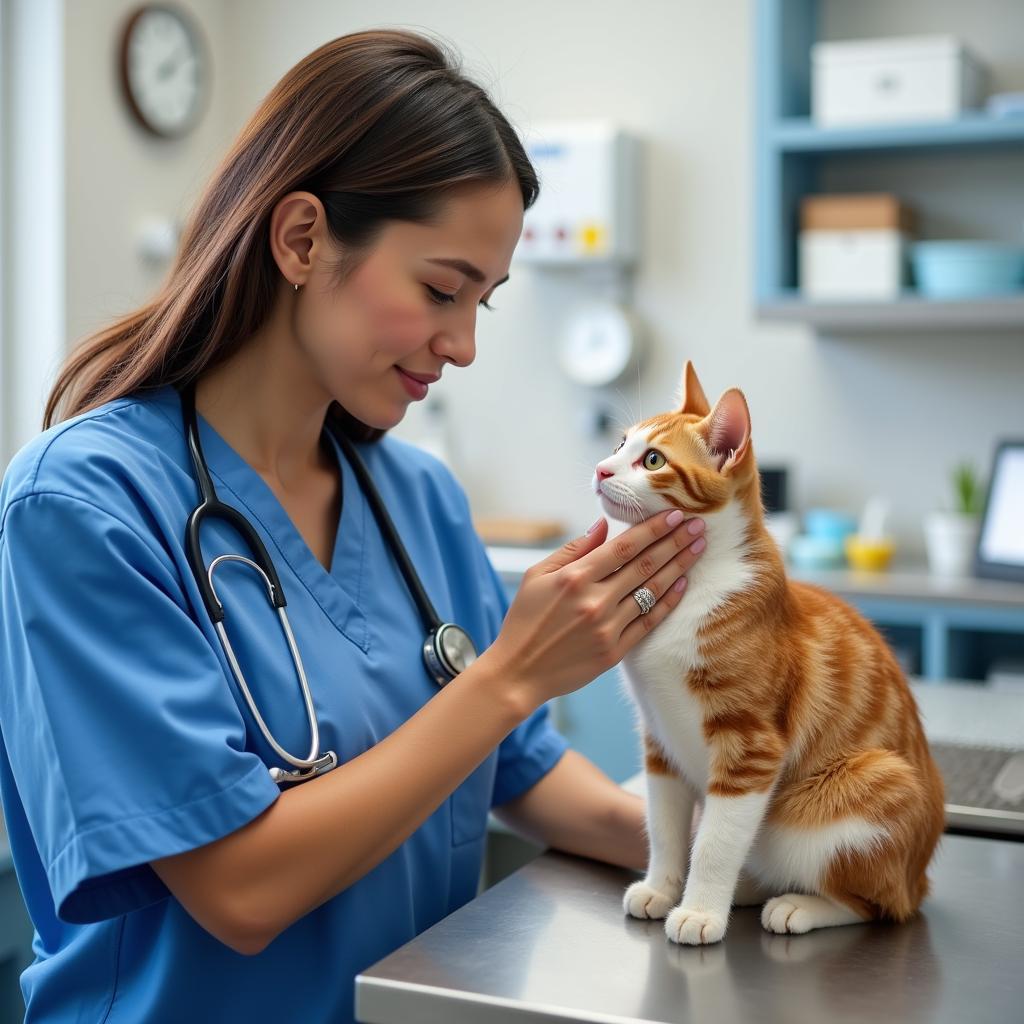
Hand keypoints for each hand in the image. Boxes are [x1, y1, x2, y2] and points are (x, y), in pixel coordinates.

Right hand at [485, 512, 705, 710]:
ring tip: (697, 549)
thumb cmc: (524, 620)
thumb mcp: (537, 576)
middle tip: (698, 525)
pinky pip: (649, 622)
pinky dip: (668, 602)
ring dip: (679, 567)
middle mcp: (595, 600)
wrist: (518, 672)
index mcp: (575, 578)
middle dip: (675, 541)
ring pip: (652, 591)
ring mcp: (607, 627)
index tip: (673, 514)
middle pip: (645, 565)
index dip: (652, 528)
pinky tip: (682, 584)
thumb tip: (602, 525)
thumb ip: (572, 550)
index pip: (624, 546)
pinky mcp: (614, 651)